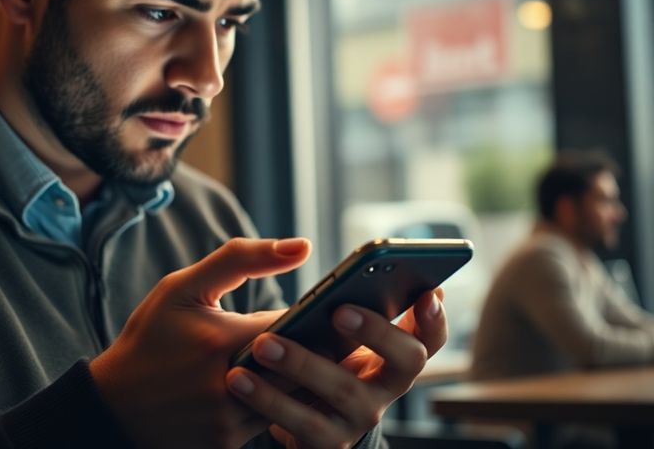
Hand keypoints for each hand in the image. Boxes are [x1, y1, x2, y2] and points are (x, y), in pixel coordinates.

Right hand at [89, 237, 310, 448]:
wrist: (114, 404)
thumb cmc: (151, 337)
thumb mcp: (184, 287)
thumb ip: (243, 259)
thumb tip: (303, 246)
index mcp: (221, 339)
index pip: (295, 324)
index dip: (314, 316)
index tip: (328, 308)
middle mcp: (228, 385)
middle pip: (303, 365)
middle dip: (318, 348)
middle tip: (340, 335)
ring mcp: (227, 421)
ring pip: (293, 398)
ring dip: (304, 379)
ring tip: (318, 360)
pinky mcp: (226, 444)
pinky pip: (272, 422)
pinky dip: (282, 404)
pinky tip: (284, 387)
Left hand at [226, 288, 446, 448]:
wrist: (263, 416)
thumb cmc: (300, 349)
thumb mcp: (315, 321)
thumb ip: (317, 286)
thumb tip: (300, 246)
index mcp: (388, 350)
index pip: (429, 334)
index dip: (436, 316)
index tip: (427, 292)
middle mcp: (384, 384)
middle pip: (408, 361)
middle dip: (378, 332)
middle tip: (339, 311)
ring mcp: (358, 417)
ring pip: (346, 391)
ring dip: (304, 365)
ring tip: (261, 344)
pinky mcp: (325, 443)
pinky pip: (302, 424)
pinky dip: (269, 400)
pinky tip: (239, 378)